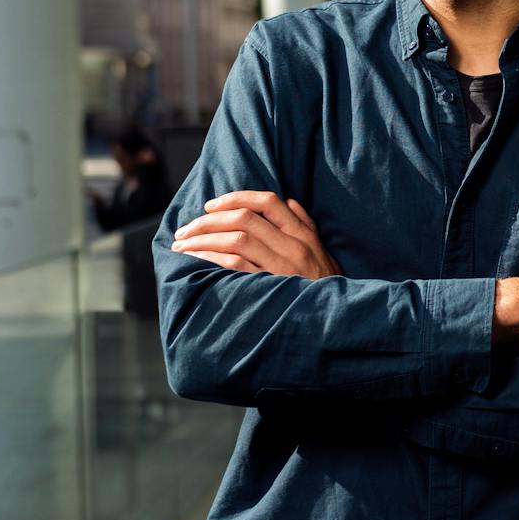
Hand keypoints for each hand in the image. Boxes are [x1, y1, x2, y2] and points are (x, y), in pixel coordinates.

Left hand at [170, 192, 340, 278]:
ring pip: (236, 239)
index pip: (268, 202)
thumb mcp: (324, 253)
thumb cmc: (326, 288)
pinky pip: (234, 266)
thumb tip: (290, 202)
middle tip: (185, 229)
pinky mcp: (270, 288)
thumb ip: (307, 226)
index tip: (211, 205)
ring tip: (182, 247)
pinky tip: (195, 262)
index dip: (235, 197)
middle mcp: (294, 247)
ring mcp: (283, 268)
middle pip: (244, 218)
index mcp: (304, 235)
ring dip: (203, 240)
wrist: (336, 322)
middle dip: (208, 220)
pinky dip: (210, 260)